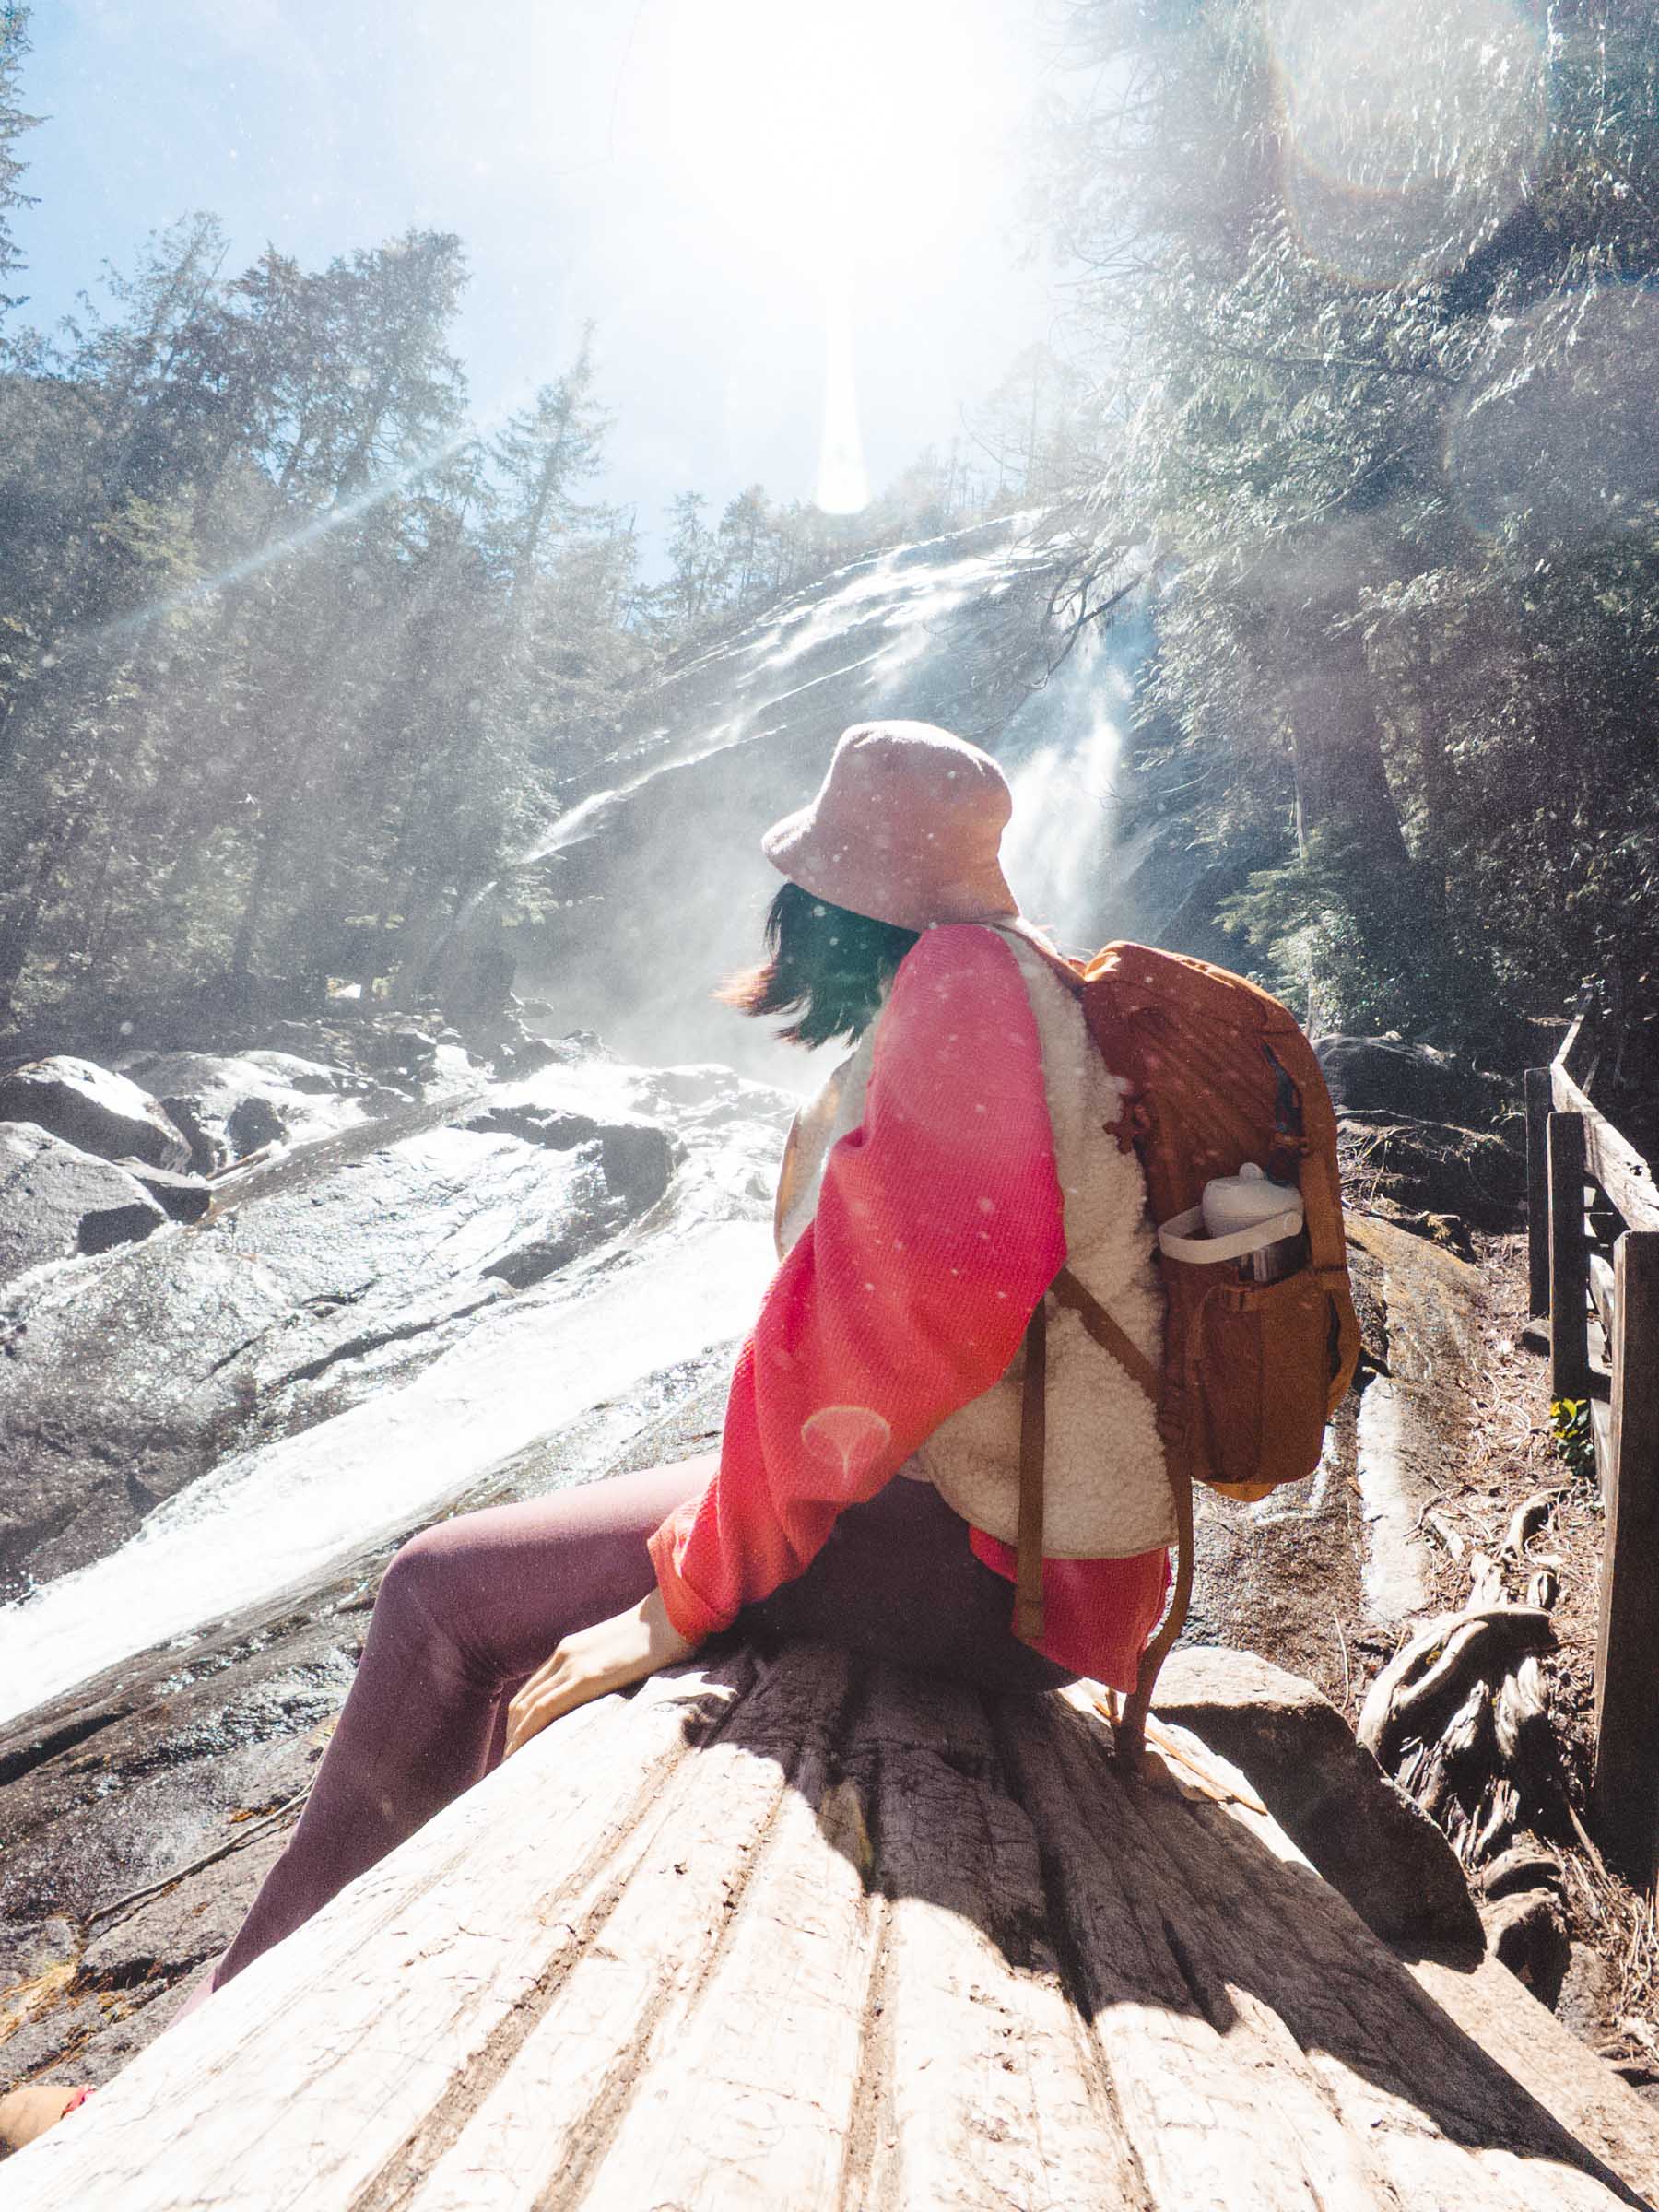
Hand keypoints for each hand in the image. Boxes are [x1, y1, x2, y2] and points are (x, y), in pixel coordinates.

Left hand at [503, 1586, 696, 1757]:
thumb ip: (613, 1670)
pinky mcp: (586, 1676)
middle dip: (513, 1736)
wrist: (676, 1613)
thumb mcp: (627, 1654)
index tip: (521, 1748)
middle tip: (512, 1768)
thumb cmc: (663, 1635)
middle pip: (522, 1703)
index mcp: (572, 1650)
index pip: (533, 1691)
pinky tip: (525, 1755)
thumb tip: (618, 1696)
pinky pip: (544, 1709)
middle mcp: (564, 1655)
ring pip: (526, 1709)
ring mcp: (572, 1664)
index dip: (522, 1722)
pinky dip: (528, 1734)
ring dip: (516, 1741)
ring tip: (514, 1771)